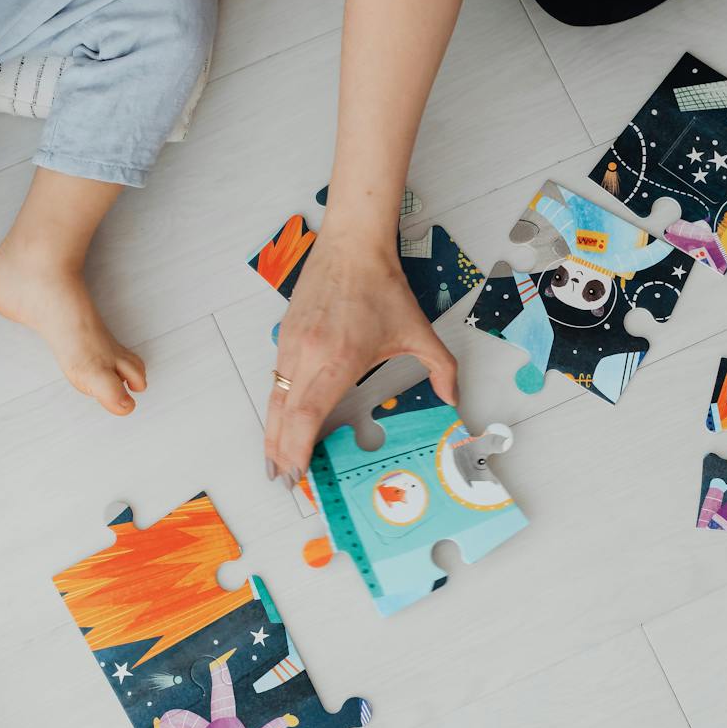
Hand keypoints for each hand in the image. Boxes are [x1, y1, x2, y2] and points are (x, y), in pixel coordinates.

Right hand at [263, 234, 457, 479]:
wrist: (352, 245)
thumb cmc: (382, 286)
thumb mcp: (419, 331)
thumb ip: (442, 369)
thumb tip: (454, 400)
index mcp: (339, 359)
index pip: (307, 415)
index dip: (297, 449)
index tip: (298, 473)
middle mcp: (308, 355)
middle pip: (283, 416)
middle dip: (280, 454)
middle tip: (284, 482)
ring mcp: (291, 344)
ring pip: (274, 399)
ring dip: (272, 434)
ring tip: (275, 462)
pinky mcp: (285, 334)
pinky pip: (276, 380)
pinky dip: (276, 407)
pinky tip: (281, 423)